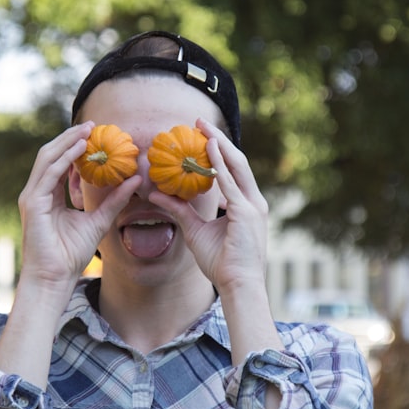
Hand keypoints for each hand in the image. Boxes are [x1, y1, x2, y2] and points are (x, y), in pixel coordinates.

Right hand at [17, 122, 139, 288]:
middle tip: (92, 125)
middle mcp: (38, 192)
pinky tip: (80, 149)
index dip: (75, 147)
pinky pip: (49, 173)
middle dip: (70, 138)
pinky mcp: (32, 203)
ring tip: (87, 131)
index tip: (95, 135)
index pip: (60, 164)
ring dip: (67, 142)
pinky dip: (64, 159)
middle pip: (52, 155)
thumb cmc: (71, 255)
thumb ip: (115, 200)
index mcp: (49, 196)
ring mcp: (32, 197)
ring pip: (48, 158)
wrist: (55, 277)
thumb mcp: (99, 221)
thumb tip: (135, 179)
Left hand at [150, 118, 269, 294]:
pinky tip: (208, 149)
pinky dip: (220, 164)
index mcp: (246, 205)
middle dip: (219, 140)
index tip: (202, 136)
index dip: (219, 151)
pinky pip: (230, 183)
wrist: (238, 286)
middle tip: (199, 122)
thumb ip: (178, 211)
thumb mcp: (195, 231)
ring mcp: (252, 206)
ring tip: (203, 127)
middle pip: (236, 162)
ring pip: (236, 166)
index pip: (233, 171)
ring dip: (219, 144)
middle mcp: (253, 202)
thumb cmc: (221, 264)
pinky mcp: (246, 213)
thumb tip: (155, 194)